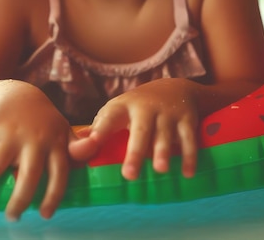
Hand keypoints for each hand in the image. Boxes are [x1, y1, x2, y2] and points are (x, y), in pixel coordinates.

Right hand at [0, 80, 72, 220]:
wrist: (17, 92)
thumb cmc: (43, 121)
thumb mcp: (63, 131)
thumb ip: (76, 146)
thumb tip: (93, 150)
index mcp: (55, 143)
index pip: (60, 173)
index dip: (54, 196)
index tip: (45, 215)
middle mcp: (34, 140)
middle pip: (28, 176)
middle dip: (20, 200)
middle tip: (12, 217)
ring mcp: (11, 134)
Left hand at [69, 78, 200, 180]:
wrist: (174, 87)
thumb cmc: (137, 108)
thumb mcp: (116, 112)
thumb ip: (98, 130)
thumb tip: (74, 148)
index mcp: (123, 108)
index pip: (109, 118)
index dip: (100, 130)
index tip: (91, 144)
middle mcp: (145, 109)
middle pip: (140, 130)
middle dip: (135, 152)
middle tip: (130, 175)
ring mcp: (167, 113)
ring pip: (165, 134)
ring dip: (163, 151)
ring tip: (160, 169)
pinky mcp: (186, 118)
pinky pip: (189, 138)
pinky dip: (190, 155)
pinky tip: (188, 173)